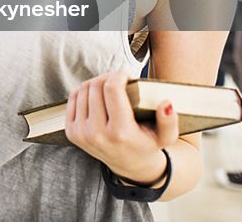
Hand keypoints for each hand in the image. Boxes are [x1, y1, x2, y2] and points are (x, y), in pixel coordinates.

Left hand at [65, 69, 176, 184]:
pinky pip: (73, 98)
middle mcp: (97, 134)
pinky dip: (84, 91)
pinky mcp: (71, 132)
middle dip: (108, 77)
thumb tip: (166, 103)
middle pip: (96, 87)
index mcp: (120, 133)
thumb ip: (169, 121)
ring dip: (96, 83)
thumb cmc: (148, 145)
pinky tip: (96, 95)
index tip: (126, 75)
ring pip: (83, 90)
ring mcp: (81, 134)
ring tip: (109, 88)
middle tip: (119, 80)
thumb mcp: (165, 137)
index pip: (112, 90)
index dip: (118, 75)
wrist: (129, 165)